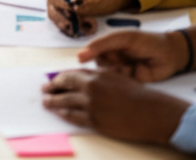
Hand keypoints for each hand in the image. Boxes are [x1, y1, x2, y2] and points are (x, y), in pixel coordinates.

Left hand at [42, 69, 188, 145]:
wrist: (150, 113)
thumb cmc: (137, 95)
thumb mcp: (116, 78)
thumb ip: (97, 78)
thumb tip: (81, 80)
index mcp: (96, 75)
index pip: (71, 74)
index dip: (59, 78)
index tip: (53, 80)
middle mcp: (91, 88)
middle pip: (64, 86)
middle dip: (52, 88)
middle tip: (45, 90)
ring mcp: (91, 105)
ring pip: (65, 102)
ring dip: (53, 101)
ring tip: (46, 102)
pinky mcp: (94, 121)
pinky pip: (73, 117)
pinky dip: (64, 114)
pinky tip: (59, 113)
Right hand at [47, 0, 134, 36]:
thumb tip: (74, 0)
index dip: (58, 2)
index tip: (69, 9)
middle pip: (51, 7)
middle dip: (59, 16)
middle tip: (70, 22)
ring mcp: (61, 8)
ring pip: (54, 17)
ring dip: (62, 24)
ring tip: (73, 29)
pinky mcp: (65, 17)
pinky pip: (61, 24)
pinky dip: (66, 30)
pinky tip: (74, 33)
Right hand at [77, 30, 186, 82]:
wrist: (171, 54)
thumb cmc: (147, 41)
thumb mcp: (123, 39)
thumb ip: (102, 45)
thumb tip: (79, 55)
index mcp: (110, 45)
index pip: (91, 52)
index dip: (88, 56)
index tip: (84, 60)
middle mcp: (113, 58)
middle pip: (98, 65)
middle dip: (106, 63)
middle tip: (117, 60)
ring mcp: (121, 71)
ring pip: (107, 75)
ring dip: (115, 71)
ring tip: (127, 66)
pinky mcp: (129, 82)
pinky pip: (119, 83)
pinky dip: (123, 78)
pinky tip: (132, 72)